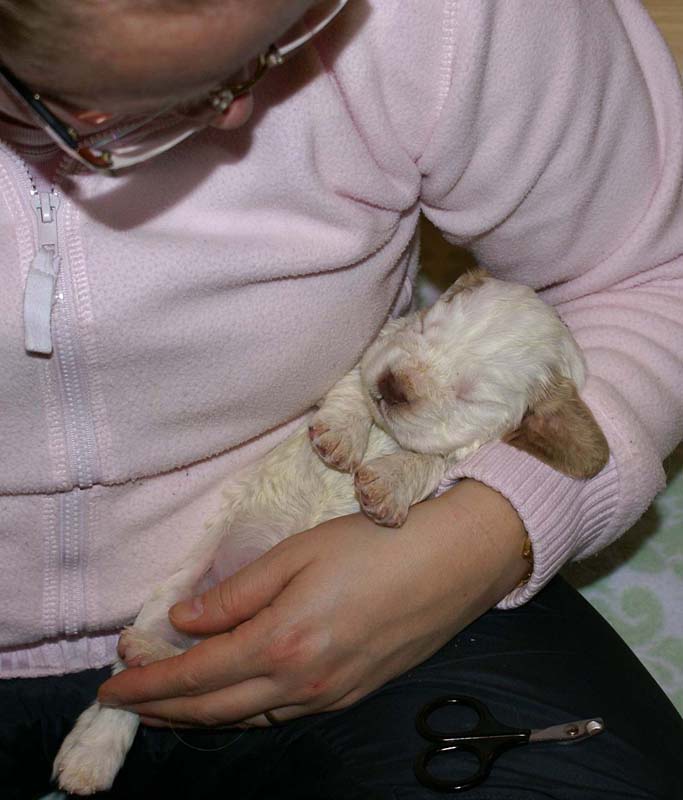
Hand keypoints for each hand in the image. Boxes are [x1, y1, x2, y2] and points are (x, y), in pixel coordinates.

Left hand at [98, 480, 527, 727]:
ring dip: (201, 715)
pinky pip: (283, 714)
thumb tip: (184, 619)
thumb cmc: (374, 546)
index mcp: (281, 643)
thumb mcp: (297, 554)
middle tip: (128, 702)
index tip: (112, 685)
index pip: (195, 676)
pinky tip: (235, 697)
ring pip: (248, 719)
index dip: (148, 682)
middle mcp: (301, 683)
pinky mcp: (351, 696)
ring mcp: (329, 697)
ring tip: (169, 705)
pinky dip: (244, 711)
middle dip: (163, 710)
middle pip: (215, 710)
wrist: (453, 564)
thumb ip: (236, 593)